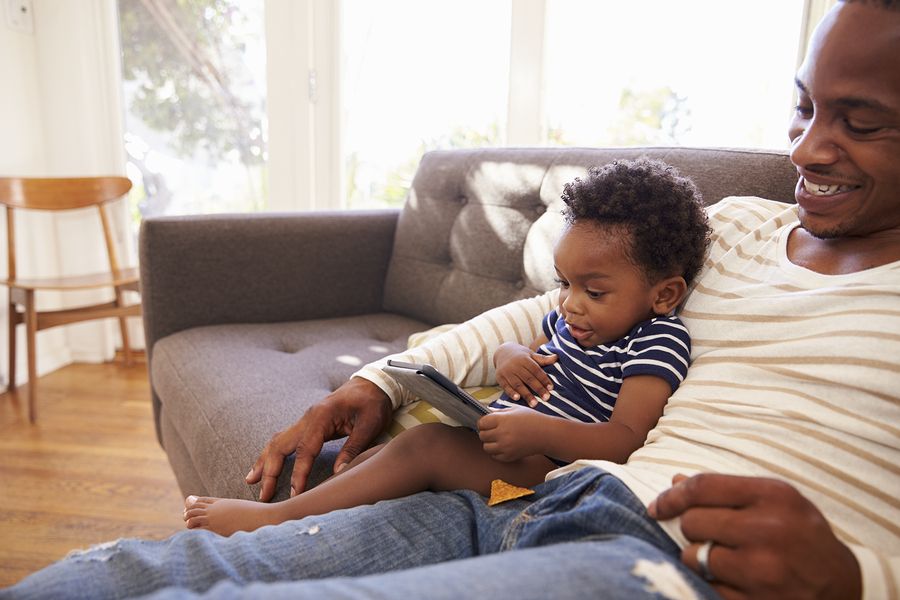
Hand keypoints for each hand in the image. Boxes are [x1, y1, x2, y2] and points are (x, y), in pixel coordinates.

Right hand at [245, 377, 392, 500]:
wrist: (372, 384)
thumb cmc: (373, 403)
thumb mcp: (370, 425)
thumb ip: (353, 448)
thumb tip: (338, 474)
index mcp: (322, 416)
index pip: (305, 449)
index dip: (298, 473)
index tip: (295, 494)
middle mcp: (308, 417)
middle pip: (280, 444)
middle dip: (270, 470)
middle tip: (263, 495)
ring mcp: (305, 419)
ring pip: (277, 440)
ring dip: (264, 461)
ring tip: (251, 480)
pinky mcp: (307, 423)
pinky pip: (284, 439)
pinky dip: (272, 453)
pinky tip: (265, 465)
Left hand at [478, 406, 550, 461]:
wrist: (546, 434)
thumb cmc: (532, 420)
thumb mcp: (515, 409)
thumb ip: (499, 412)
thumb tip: (487, 414)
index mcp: (502, 420)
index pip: (481, 423)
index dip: (483, 422)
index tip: (487, 423)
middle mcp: (502, 434)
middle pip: (482, 435)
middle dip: (486, 432)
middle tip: (493, 430)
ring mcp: (505, 446)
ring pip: (486, 447)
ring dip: (490, 443)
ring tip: (498, 439)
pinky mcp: (509, 456)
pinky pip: (494, 456)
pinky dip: (497, 452)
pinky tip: (504, 446)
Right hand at [493, 342, 557, 405]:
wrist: (502, 352)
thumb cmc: (521, 356)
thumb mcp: (531, 355)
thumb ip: (543, 359)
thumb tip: (556, 357)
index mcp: (525, 359)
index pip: (536, 370)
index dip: (544, 379)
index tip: (551, 388)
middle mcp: (515, 365)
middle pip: (528, 378)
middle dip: (538, 388)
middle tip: (546, 398)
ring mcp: (506, 371)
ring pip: (518, 384)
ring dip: (526, 394)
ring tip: (534, 404)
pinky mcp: (499, 377)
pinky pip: (506, 386)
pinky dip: (511, 392)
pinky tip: (517, 398)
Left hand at [648, 473, 861, 599]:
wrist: (841, 584)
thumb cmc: (800, 534)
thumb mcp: (775, 501)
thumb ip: (726, 491)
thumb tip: (675, 482)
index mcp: (773, 496)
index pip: (703, 487)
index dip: (672, 496)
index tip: (658, 506)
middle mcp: (768, 530)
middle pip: (693, 522)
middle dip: (692, 529)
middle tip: (710, 536)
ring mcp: (763, 570)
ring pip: (694, 557)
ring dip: (698, 559)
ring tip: (724, 559)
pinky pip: (707, 588)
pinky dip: (711, 584)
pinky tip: (733, 581)